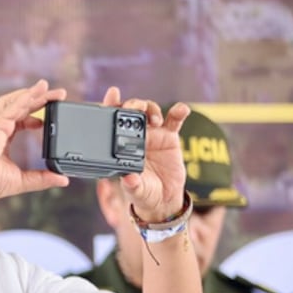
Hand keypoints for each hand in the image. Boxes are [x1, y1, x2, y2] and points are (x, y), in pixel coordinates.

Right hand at [0, 79, 70, 204]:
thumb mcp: (21, 180)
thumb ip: (42, 178)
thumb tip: (62, 179)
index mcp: (1, 139)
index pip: (19, 120)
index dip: (33, 117)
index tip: (45, 120)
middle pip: (19, 106)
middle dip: (38, 98)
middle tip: (58, 94)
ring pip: (13, 102)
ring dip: (30, 93)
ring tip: (46, 86)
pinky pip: (11, 108)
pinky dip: (24, 99)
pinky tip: (35, 93)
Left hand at [101, 87, 190, 221]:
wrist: (163, 199)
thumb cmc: (143, 193)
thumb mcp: (136, 191)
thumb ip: (132, 185)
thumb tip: (129, 178)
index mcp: (119, 146)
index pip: (112, 122)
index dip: (110, 105)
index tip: (112, 94)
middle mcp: (134, 137)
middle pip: (132, 111)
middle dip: (133, 104)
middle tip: (134, 108)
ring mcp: (152, 135)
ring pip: (151, 112)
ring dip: (152, 109)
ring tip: (155, 119)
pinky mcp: (169, 137)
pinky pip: (174, 121)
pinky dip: (178, 112)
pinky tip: (181, 110)